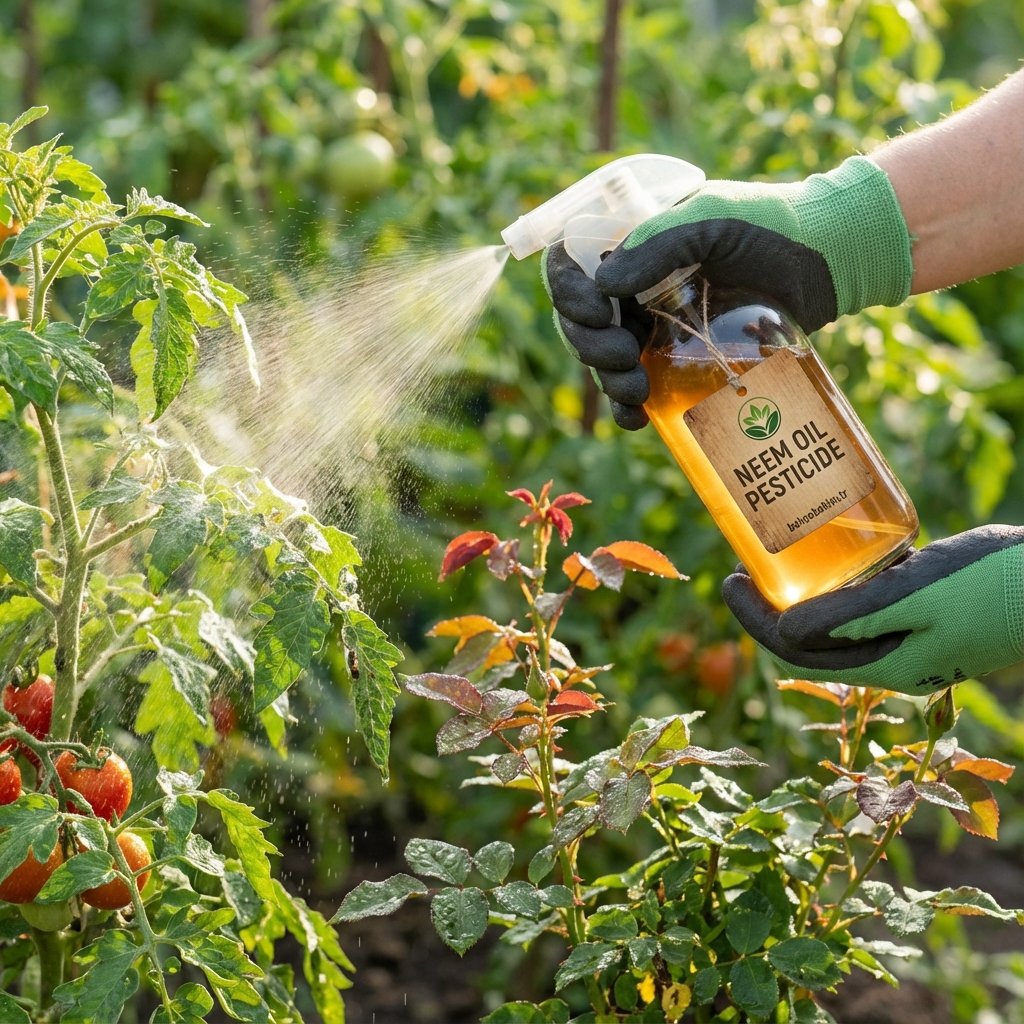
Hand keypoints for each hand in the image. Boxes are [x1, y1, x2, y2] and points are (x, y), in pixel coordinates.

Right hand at [542, 155, 912, 428]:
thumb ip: (658, 244)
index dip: (568, 294)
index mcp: (630, 247)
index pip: (570, 268)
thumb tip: (604, 283)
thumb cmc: (768, 226)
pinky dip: (628, 409)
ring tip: (636, 391)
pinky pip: (638, 390)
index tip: (597, 311)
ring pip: (604, 361)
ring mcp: (654, 326)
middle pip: (580, 323)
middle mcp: (633, 289)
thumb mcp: (710, 222)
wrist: (825, 259)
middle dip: (590, 345)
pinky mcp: (679, 361)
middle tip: (624, 354)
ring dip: (608, 381)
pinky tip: (638, 420)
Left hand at [721, 526, 1023, 695]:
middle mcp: (890, 658)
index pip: (794, 649)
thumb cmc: (992, 586)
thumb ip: (852, 615)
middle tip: (746, 561)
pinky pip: (867, 603)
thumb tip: (782, 630)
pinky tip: (834, 549)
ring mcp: (909, 638)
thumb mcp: (915, 596)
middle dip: (770, 604)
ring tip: (778, 553)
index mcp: (882, 664)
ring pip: (836, 620)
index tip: (727, 579)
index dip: (752, 619)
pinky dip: (840, 581)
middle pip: (809, 637)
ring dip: (802, 592)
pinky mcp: (925, 614)